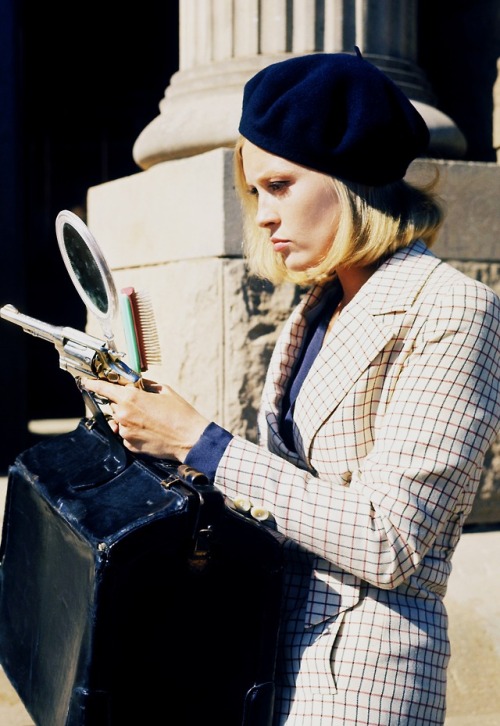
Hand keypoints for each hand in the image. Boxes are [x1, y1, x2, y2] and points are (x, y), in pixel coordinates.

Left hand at [81, 378, 209, 461]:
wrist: (190, 439)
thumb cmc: (180, 413)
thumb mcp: (164, 390)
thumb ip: (145, 385)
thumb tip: (137, 383)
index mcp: (131, 398)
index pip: (104, 388)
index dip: (93, 384)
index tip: (85, 382)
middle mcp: (123, 415)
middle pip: (114, 406)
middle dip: (125, 404)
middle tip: (143, 406)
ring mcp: (125, 432)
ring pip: (120, 421)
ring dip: (129, 419)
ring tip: (150, 421)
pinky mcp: (130, 446)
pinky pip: (126, 435)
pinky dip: (134, 432)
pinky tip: (150, 431)